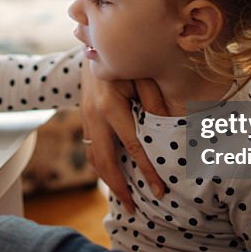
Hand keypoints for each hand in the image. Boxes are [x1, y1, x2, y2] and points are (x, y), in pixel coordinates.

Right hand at [80, 67, 167, 209]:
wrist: (92, 42)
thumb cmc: (125, 58)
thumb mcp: (143, 74)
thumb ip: (154, 100)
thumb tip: (165, 127)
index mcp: (110, 105)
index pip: (132, 146)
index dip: (146, 170)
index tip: (159, 190)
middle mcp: (93, 115)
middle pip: (104, 162)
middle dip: (119, 188)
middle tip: (134, 209)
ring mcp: (86, 118)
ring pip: (93, 158)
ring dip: (107, 181)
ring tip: (123, 198)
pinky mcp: (85, 118)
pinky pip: (91, 149)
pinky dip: (101, 166)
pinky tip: (113, 176)